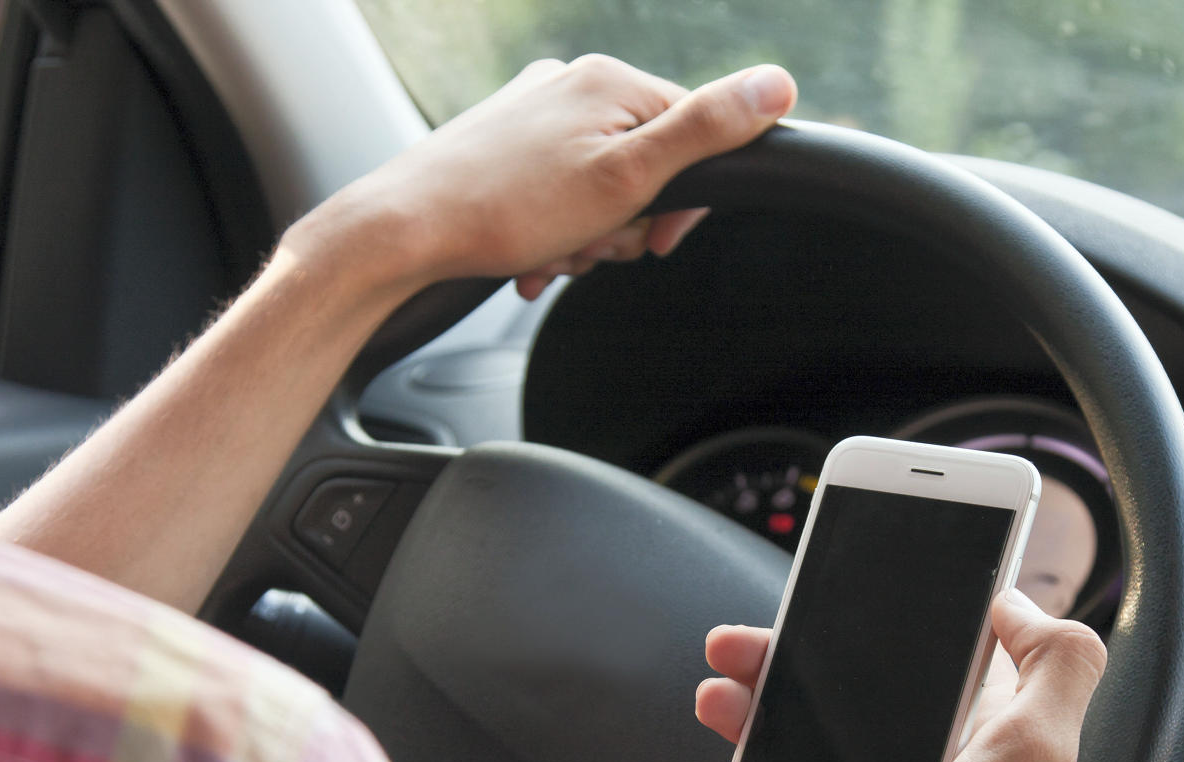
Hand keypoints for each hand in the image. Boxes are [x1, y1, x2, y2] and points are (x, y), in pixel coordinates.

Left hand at [288, 55, 796, 299]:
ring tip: (553, 254)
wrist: (406, 232)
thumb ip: (706, 131)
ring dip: (589, 237)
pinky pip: (558, 193)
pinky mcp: (505, 145)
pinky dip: (554, 233)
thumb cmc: (509, 209)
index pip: (696, 136)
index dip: (684, 202)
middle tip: (592, 247)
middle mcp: (573, 84)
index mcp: (612, 82)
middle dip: (627, 223)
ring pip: (602, 187)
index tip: (655, 241)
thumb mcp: (627, 177)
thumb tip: (778, 86)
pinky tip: (532, 257)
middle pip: (648, 165)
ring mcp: (535, 113)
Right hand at [674, 590, 1106, 761]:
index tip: (819, 604)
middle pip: (853, 699)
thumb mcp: (1036, 750)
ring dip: (753, 723)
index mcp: (987, 736)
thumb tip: (1023, 605)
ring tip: (716, 706)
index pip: (927, 656)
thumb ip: (1054, 666)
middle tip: (738, 653)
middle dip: (788, 669)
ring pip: (809, 753)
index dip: (872, 624)